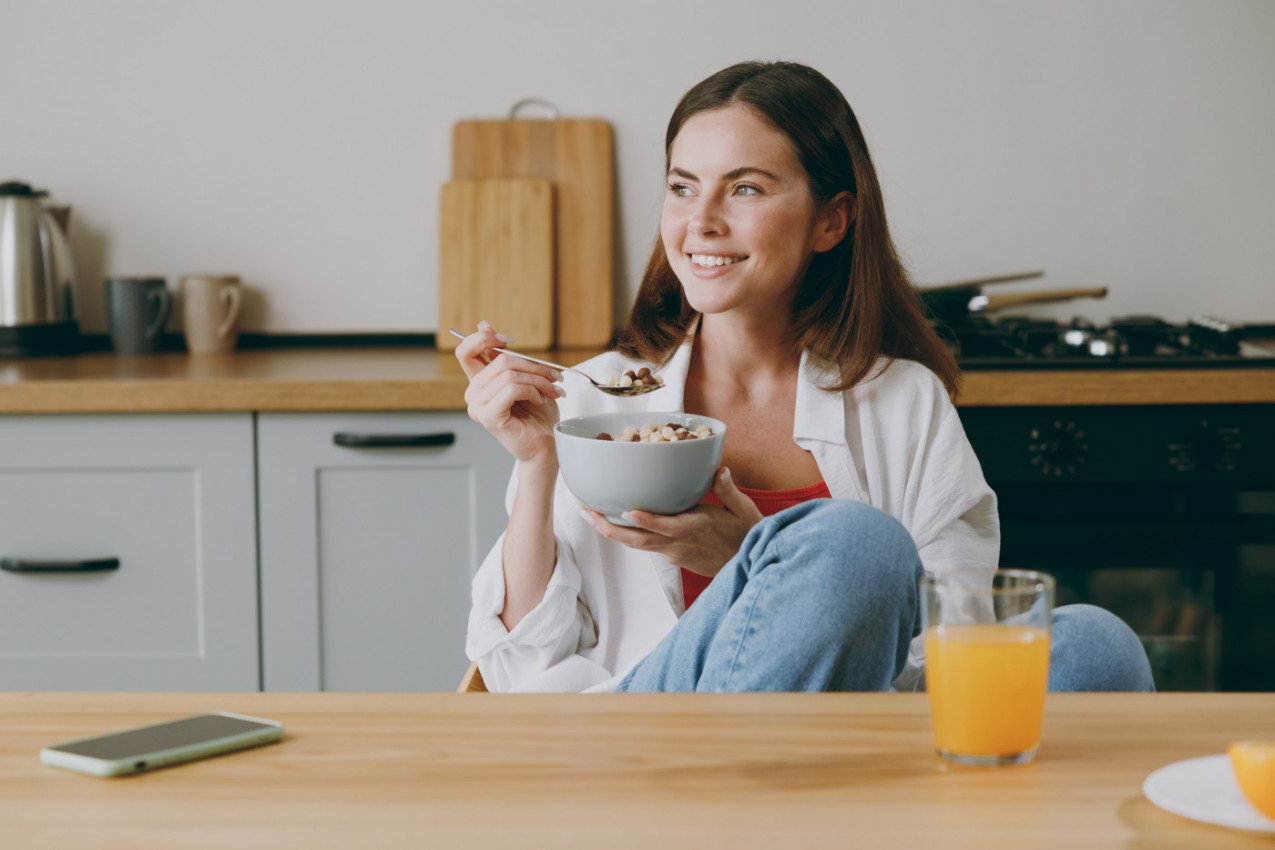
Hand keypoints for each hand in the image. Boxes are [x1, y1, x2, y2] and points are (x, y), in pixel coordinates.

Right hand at [454, 321, 563, 463]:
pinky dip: (532, 391)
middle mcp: (473, 393)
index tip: (509, 341)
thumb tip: (485, 326)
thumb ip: (507, 356)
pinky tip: (538, 401)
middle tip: (553, 376)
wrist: (546, 446)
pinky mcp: (489, 417)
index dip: (484, 338)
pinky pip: (512, 389)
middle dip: (533, 365)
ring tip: (551, 391)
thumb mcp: (525, 377)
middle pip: (499, 359)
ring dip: (538, 380)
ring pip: (509, 374)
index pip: (465, 350)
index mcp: (479, 382)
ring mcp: (478, 406)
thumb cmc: (538, 415)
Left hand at [580, 467, 763, 576]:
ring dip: (612, 531)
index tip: (628, 511)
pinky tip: (611, 520)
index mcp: (698, 527)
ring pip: (638, 545)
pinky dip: (627, 534)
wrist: (747, 567)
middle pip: (640, 540)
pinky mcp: (672, 556)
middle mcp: (680, 543)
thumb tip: (720, 470)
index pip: (669, 527)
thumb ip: (729, 490)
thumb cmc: (747, 535)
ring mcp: (674, 553)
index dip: (649, 520)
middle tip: (586, 511)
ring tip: (589, 513)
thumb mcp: (744, 511)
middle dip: (610, 528)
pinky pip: (645, 545)